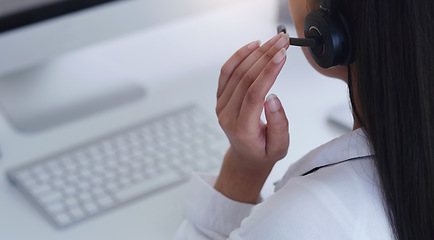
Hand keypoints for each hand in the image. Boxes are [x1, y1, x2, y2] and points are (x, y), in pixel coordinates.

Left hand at [214, 33, 289, 202]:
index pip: (254, 94)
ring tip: (274, 40)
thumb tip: (274, 98)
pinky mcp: (221, 97)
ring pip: (236, 72)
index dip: (269, 72)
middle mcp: (227, 115)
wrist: (246, 156)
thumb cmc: (264, 151)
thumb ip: (279, 124)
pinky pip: (227, 72)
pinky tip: (253, 45)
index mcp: (242, 129)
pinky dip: (239, 56)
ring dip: (256, 53)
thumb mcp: (280, 146)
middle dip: (266, 56)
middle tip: (283, 41)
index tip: (283, 55)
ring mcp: (221, 105)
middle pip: (245, 79)